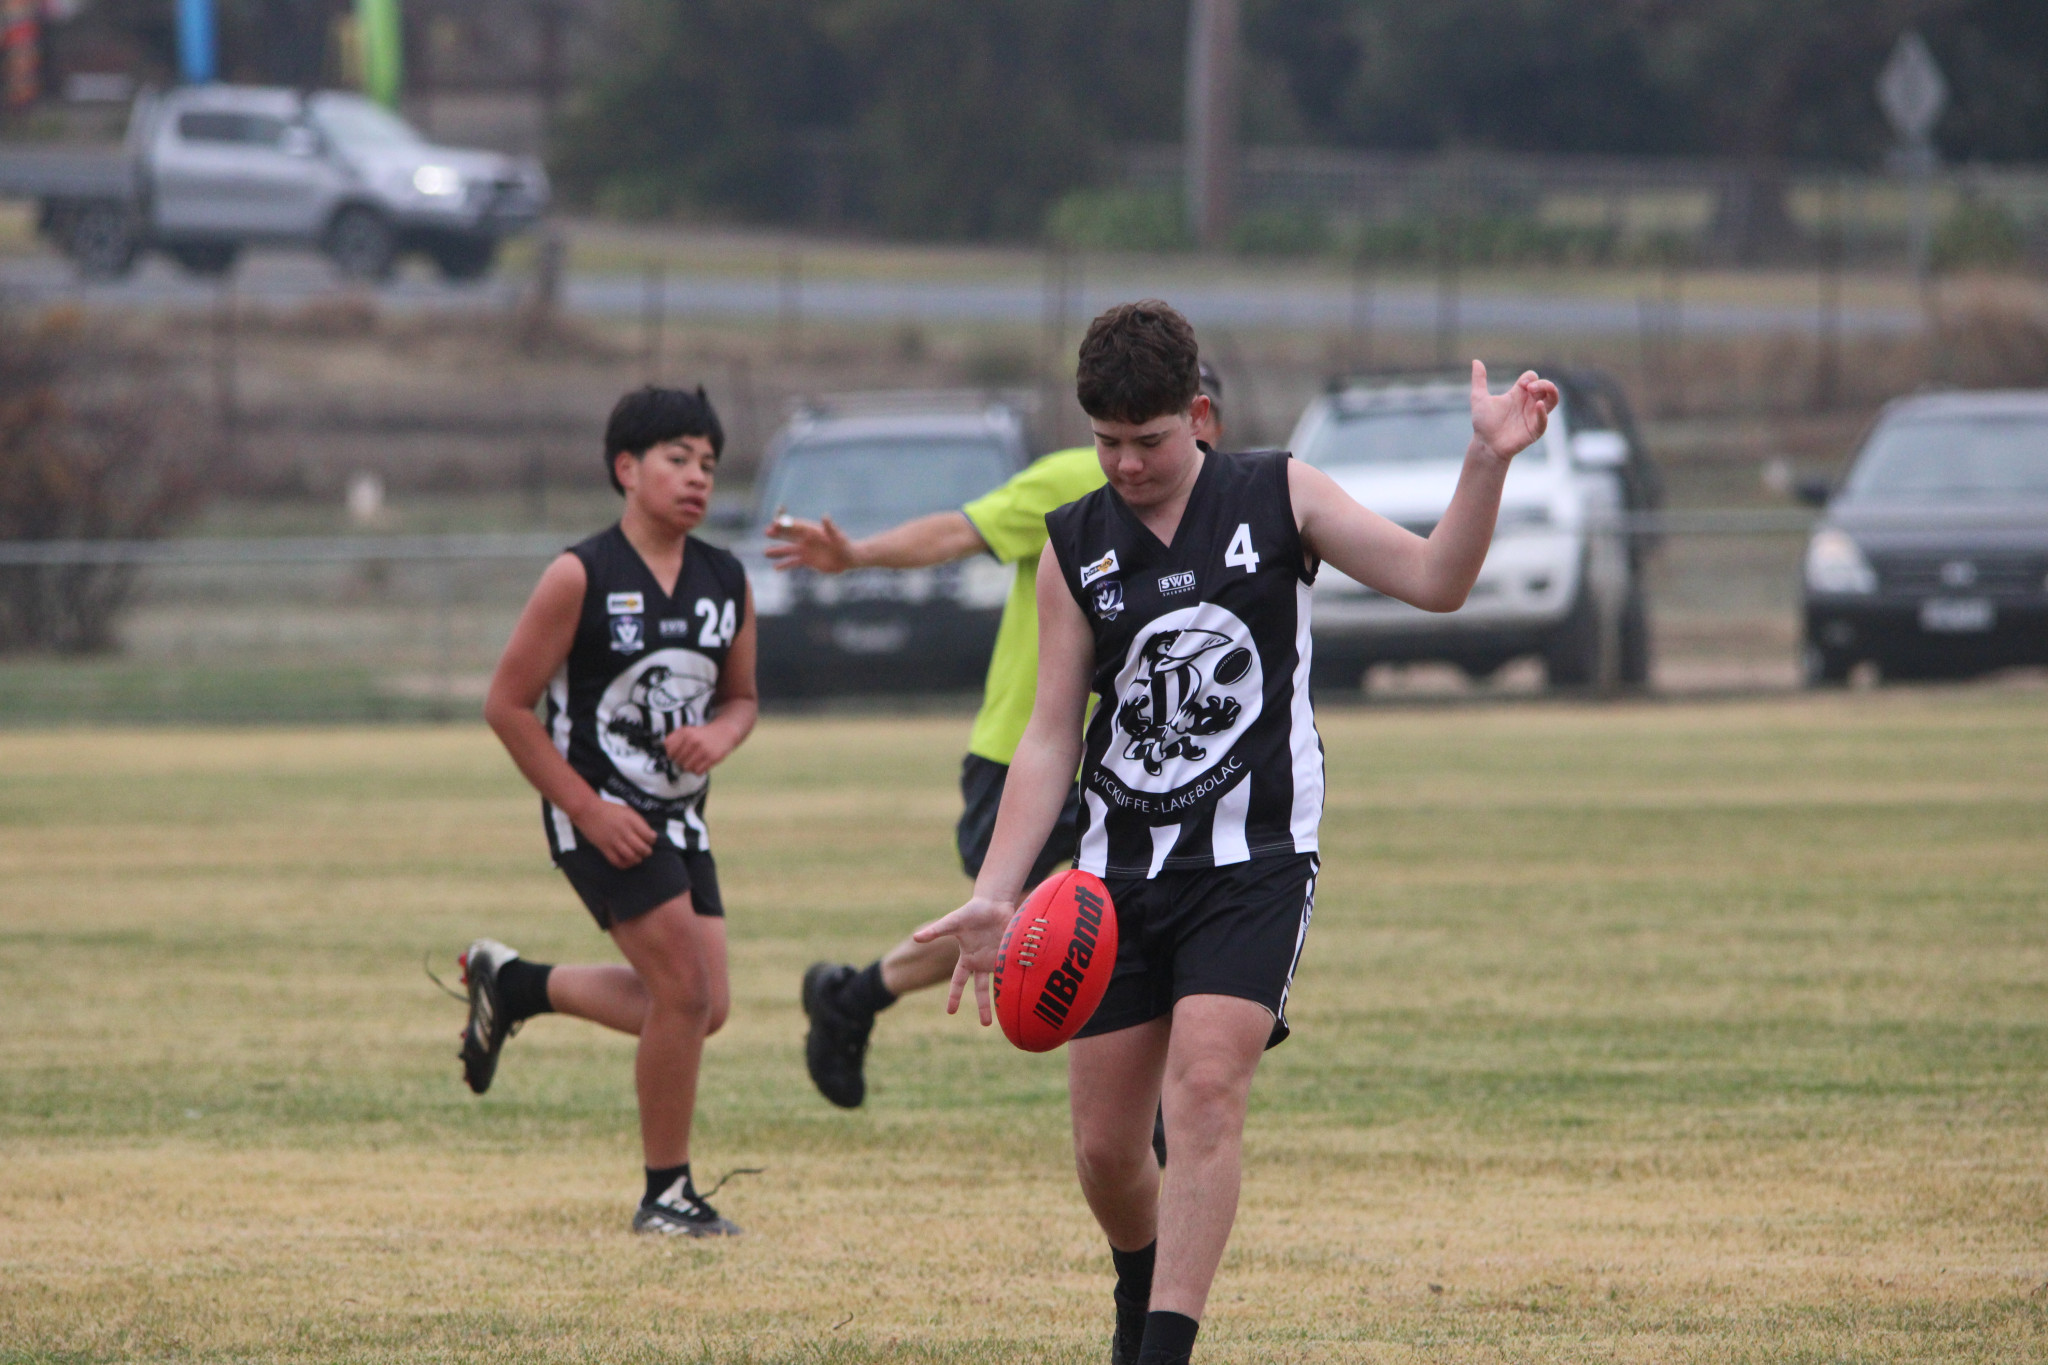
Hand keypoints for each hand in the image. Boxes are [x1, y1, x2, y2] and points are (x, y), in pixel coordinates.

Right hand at [574, 799, 655, 868]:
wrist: (587, 810)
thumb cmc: (609, 809)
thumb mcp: (627, 811)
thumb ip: (638, 822)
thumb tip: (649, 835)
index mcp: (631, 820)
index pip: (649, 836)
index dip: (652, 840)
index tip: (650, 840)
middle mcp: (624, 830)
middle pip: (641, 848)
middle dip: (647, 852)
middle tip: (646, 851)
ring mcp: (613, 840)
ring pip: (630, 856)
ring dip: (637, 860)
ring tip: (637, 858)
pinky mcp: (604, 847)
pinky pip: (616, 861)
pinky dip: (624, 864)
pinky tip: (627, 862)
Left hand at [663, 724, 732, 775]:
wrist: (724, 732)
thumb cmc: (702, 734)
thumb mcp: (687, 731)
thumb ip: (673, 739)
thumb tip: (664, 751)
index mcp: (685, 732)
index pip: (669, 751)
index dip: (672, 755)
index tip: (677, 754)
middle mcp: (693, 740)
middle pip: (677, 761)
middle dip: (681, 761)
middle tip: (688, 757)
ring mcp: (703, 749)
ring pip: (686, 767)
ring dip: (689, 767)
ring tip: (695, 760)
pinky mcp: (712, 758)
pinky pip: (697, 771)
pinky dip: (698, 770)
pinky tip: (702, 763)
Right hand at [765, 512, 856, 573]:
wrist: (848, 558)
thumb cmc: (844, 545)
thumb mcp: (838, 536)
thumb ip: (830, 527)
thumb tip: (825, 516)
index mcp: (812, 531)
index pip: (796, 525)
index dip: (785, 522)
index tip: (775, 522)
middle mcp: (806, 539)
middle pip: (788, 535)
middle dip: (778, 534)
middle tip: (766, 532)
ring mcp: (805, 550)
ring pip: (788, 550)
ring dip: (777, 551)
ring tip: (765, 553)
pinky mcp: (807, 561)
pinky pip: (793, 563)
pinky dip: (785, 565)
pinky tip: (776, 568)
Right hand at [911, 895, 1016, 1024]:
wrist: (994, 903)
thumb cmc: (971, 912)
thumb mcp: (952, 922)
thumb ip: (936, 931)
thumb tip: (915, 938)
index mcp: (967, 959)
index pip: (958, 982)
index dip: (954, 996)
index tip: (950, 1012)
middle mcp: (982, 963)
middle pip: (982, 990)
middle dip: (984, 1007)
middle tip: (985, 1025)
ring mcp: (997, 959)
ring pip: (1000, 984)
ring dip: (1004, 998)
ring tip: (1011, 1014)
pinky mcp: (1010, 954)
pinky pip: (1012, 970)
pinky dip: (1017, 979)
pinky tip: (1024, 992)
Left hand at [1470, 361, 1559, 462]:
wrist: (1484, 444)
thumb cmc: (1483, 423)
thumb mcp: (1479, 398)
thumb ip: (1479, 380)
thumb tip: (1475, 361)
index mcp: (1518, 394)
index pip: (1532, 378)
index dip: (1530, 378)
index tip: (1522, 384)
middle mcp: (1528, 403)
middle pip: (1546, 387)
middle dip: (1542, 383)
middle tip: (1529, 387)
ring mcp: (1533, 416)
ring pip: (1552, 400)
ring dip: (1550, 392)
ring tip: (1538, 391)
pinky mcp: (1534, 430)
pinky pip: (1544, 421)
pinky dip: (1543, 413)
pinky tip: (1538, 406)